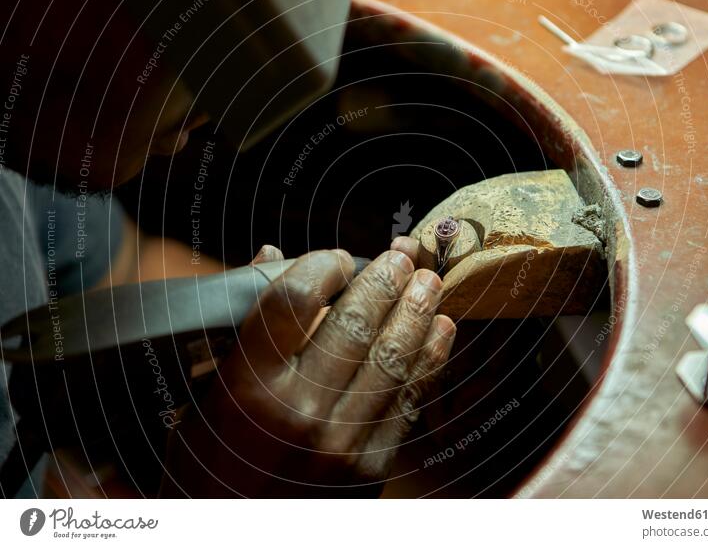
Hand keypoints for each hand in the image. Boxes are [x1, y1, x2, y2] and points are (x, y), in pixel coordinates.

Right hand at [161, 239, 454, 496]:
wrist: (231, 538)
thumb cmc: (211, 461)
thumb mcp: (204, 392)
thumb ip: (242, 320)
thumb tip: (270, 252)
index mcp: (246, 386)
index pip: (292, 301)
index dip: (321, 266)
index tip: (337, 258)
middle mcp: (296, 411)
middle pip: (353, 323)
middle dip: (384, 279)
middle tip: (403, 254)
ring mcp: (339, 442)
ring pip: (391, 357)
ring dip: (416, 311)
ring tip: (429, 281)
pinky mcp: (369, 467)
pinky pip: (408, 400)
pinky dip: (428, 360)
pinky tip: (439, 331)